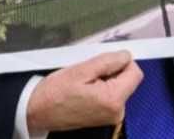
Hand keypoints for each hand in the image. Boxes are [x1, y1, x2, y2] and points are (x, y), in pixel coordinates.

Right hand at [25, 51, 143, 133]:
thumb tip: (126, 56)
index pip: (135, 72)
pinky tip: (85, 89)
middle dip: (112, 71)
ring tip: (84, 82)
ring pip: (119, 86)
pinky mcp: (105, 117)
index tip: (104, 61)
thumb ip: (108, 62)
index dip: (122, 62)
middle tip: (89, 72)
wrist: (38, 112)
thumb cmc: (55, 92)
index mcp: (113, 100)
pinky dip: (102, 88)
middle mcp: (117, 112)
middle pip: (128, 80)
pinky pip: (111, 95)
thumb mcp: (81, 70)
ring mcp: (111, 116)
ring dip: (106, 79)